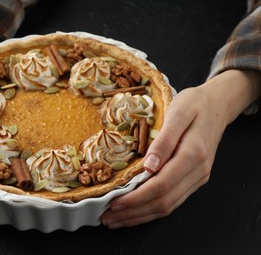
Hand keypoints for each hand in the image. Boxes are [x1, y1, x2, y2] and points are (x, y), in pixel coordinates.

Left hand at [101, 69, 260, 228]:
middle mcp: (198, 171)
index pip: (162, 185)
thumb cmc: (195, 104)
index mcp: (193, 154)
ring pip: (169, 206)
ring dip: (141, 216)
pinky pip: (173, 201)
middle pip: (164, 202)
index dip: (137, 197)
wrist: (217, 105)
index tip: (115, 202)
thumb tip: (148, 167)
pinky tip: (136, 212)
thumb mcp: (178, 113)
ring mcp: (198, 178)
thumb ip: (164, 140)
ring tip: (116, 220)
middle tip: (107, 217)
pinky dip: (152, 210)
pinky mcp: (194, 179)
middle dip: (134, 212)